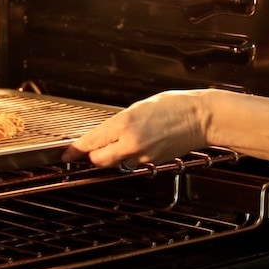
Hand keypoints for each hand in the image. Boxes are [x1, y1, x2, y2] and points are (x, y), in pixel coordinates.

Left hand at [61, 90, 208, 167]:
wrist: (202, 117)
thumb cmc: (174, 105)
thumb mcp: (138, 107)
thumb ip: (117, 122)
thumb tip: (102, 134)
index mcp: (124, 123)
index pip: (91, 141)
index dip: (75, 149)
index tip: (67, 153)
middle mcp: (131, 142)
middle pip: (98, 160)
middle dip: (91, 156)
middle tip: (88, 149)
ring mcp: (142, 155)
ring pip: (115, 163)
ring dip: (110, 157)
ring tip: (118, 142)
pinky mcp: (152, 162)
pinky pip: (131, 163)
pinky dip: (127, 157)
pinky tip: (135, 145)